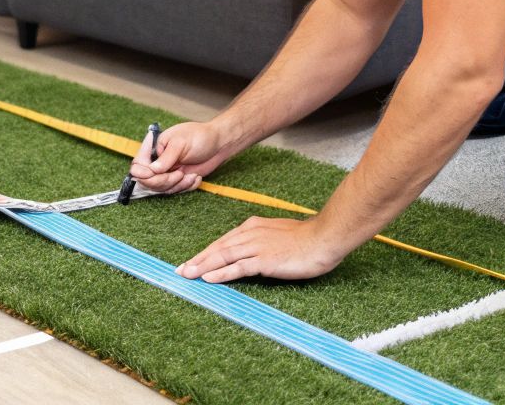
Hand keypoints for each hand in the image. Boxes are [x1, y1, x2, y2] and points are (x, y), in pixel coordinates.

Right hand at [128, 120, 235, 193]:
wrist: (219, 143)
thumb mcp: (181, 142)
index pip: (138, 165)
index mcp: (155, 149)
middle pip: (149, 181)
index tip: (152, 173)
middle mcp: (159, 162)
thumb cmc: (199, 136)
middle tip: (180, 173)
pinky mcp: (180, 180)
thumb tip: (152, 170)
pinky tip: (196, 177)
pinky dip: (187, 187)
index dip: (142, 173)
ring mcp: (169, 172)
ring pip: (164, 189)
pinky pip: (178, 191)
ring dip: (178, 185)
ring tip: (191, 175)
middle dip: (164, 181)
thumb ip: (166, 157)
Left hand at [176, 215, 348, 282]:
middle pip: (218, 248)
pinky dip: (221, 273)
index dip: (206, 252)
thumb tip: (254, 253)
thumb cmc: (306, 238)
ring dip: (202, 266)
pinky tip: (209, 279)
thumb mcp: (280, 235)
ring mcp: (257, 246)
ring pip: (223, 257)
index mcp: (254, 226)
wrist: (323, 238)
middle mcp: (251, 234)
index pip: (224, 241)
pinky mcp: (264, 260)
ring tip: (187, 274)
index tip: (192, 260)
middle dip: (198, 259)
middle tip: (180, 270)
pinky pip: (238, 268)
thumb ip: (264, 241)